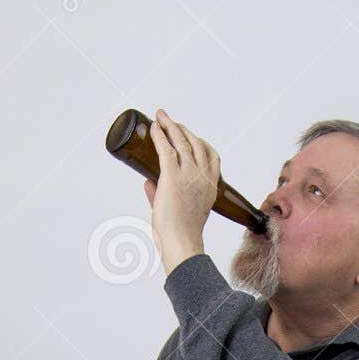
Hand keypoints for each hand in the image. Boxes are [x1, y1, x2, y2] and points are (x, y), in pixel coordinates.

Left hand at [142, 107, 218, 274]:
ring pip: (181, 141)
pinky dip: (159, 135)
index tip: (191, 136)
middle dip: (183, 129)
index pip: (211, 156)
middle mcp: (203, 176)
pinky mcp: (172, 176)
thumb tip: (147, 183)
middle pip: (195, 143)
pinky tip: (153, 127)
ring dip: (171, 125)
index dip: (201, 142)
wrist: (182, 242)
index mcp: (210, 186)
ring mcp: (189, 175)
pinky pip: (166, 148)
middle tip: (172, 122)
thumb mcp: (181, 212)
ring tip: (161, 117)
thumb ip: (163, 195)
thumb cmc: (182, 233)